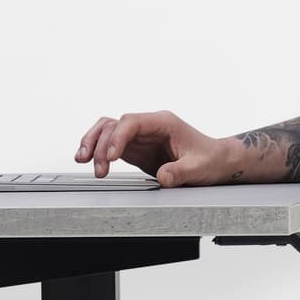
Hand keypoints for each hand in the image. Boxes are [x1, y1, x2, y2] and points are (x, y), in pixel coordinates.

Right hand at [74, 109, 263, 185]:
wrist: (217, 161)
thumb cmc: (210, 158)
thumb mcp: (199, 167)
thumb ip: (180, 172)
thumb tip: (163, 177)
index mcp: (163, 122)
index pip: (131, 122)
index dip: (117, 137)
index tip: (111, 156)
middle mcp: (149, 126)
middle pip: (113, 124)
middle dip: (100, 142)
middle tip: (95, 164)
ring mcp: (140, 137)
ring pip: (107, 131)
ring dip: (93, 144)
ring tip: (82, 160)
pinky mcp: (136, 150)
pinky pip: (111, 145)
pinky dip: (99, 152)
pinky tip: (90, 162)